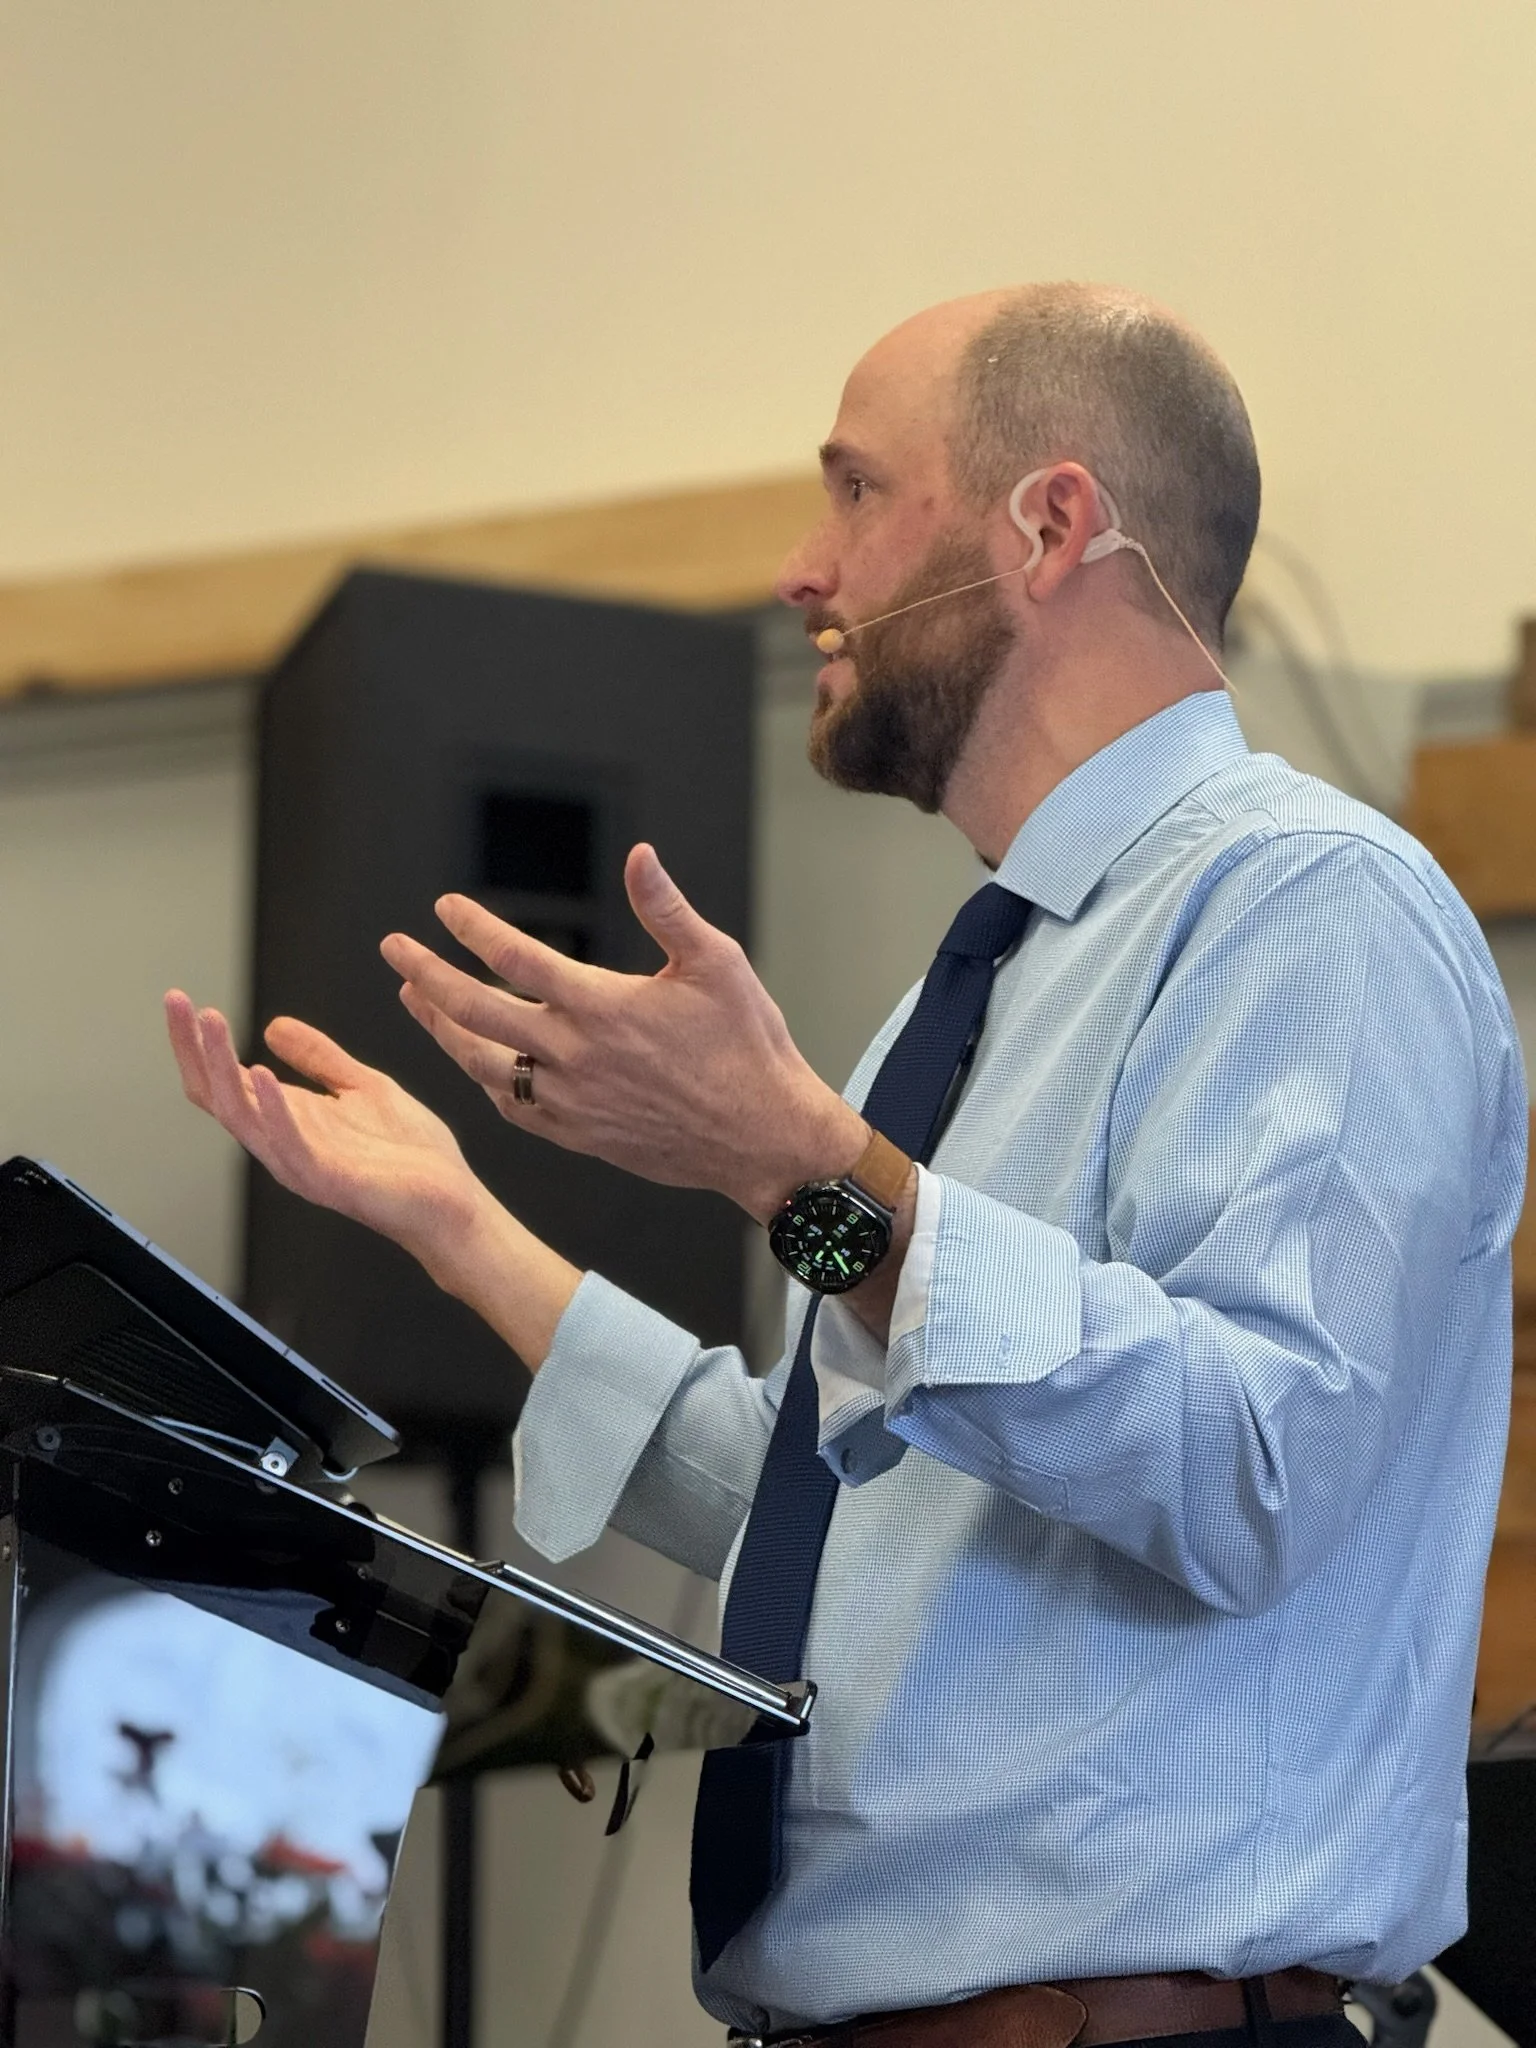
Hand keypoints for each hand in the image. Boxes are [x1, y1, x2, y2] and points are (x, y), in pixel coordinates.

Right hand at [164, 994, 582, 1368]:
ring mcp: (300, 1163)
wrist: (453, 1202)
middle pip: (217, 1095)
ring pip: (241, 1116)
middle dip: (193, 1047)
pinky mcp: (328, 1180)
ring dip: (222, 1066)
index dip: (197, 1042)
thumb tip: (273, 1027)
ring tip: (211, 1023)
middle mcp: (283, 1142)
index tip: (181, 1000)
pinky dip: (272, 1110)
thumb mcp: (362, 1086)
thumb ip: (319, 1058)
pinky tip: (261, 1074)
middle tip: (177, 1002)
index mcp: (287, 1119)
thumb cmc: (411, 1155)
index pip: (223, 1079)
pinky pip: (289, 1145)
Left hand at [381, 844, 867, 1221]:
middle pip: (475, 1010)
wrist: (762, 1137)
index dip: (472, 928)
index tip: (445, 908)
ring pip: (482, 1062)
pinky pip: (513, 1106)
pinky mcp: (578, 1136)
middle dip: (426, 975)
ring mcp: (571, 1100)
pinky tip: (474, 1062)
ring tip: (413, 1000)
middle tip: (394, 950)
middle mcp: (575, 1055)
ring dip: (440, 1028)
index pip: (515, 957)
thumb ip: (666, 909)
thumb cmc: (748, 1046)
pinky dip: (484, 1079)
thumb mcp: (717, 963)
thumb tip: (638, 855)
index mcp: (602, 1006)